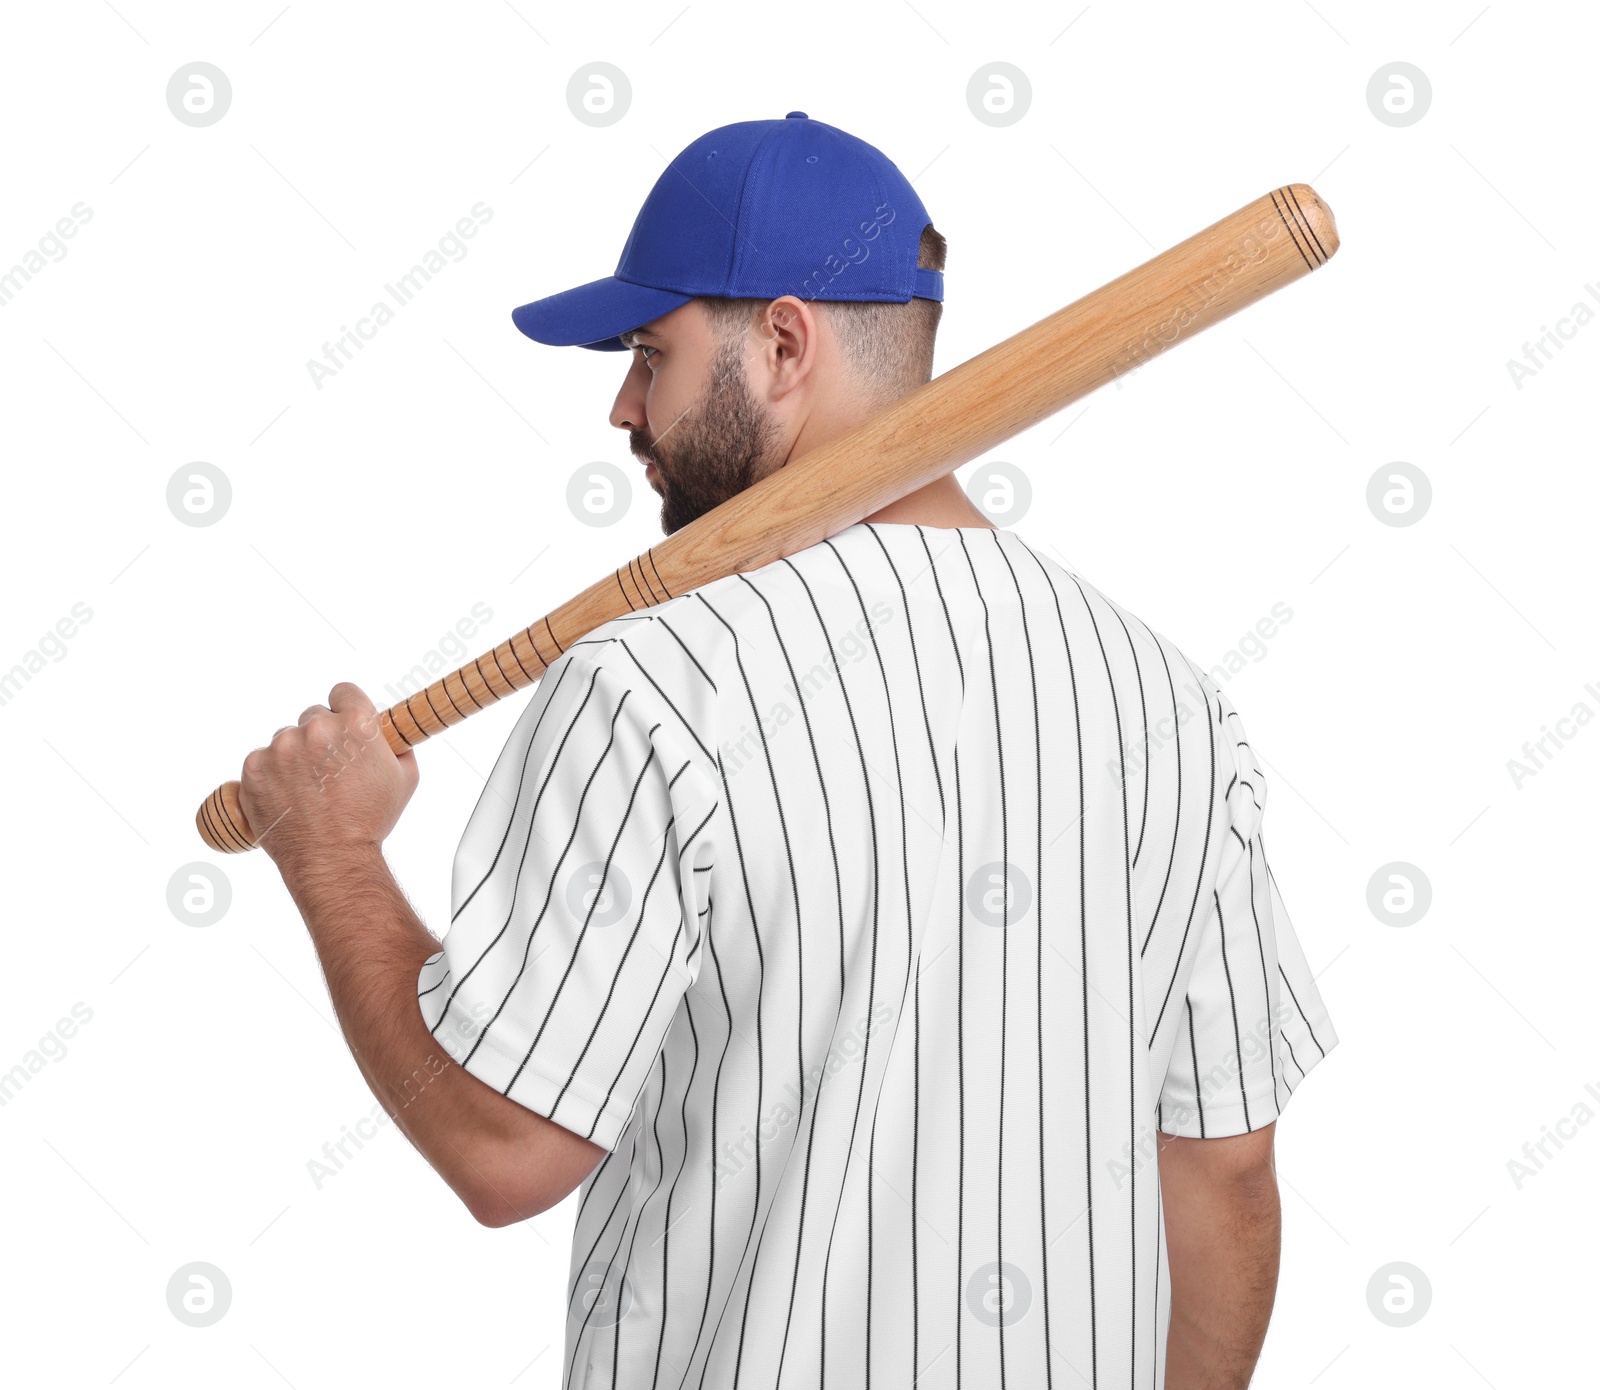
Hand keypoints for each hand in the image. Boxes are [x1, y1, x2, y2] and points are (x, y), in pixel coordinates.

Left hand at [237, 682, 417, 872]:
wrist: (331, 858)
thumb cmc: (368, 821)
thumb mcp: (404, 778)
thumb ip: (395, 746)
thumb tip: (387, 733)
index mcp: (356, 725)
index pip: (343, 691)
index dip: (346, 709)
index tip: (344, 726)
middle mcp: (316, 729)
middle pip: (314, 716)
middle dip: (321, 738)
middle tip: (328, 771)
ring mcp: (281, 747)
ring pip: (286, 739)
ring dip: (294, 756)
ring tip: (308, 789)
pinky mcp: (254, 767)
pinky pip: (262, 759)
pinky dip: (271, 774)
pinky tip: (287, 795)